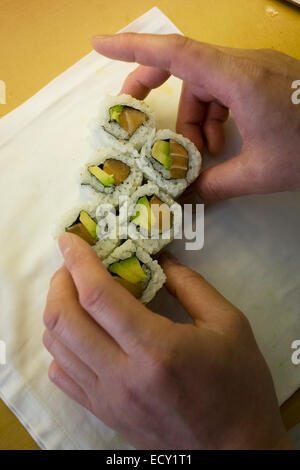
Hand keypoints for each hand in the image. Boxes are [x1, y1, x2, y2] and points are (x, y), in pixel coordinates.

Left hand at [43, 234, 290, 448]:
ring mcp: (108, 398)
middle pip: (64, 320)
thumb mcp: (228, 324)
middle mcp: (122, 375)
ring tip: (74, 291)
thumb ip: (191, 285)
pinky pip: (62, 375)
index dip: (78, 261)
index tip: (69, 239)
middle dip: (59, 282)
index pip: (98, 296)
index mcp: (157, 349)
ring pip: (56, 347)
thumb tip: (158, 257)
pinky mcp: (104, 413)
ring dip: (57, 310)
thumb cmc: (238, 384)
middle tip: (73, 264)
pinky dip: (60, 346)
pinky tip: (81, 333)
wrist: (234, 449)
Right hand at [92, 33, 299, 201]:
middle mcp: (245, 64)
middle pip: (187, 70)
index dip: (133, 48)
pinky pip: (227, 89)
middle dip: (162, 99)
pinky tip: (224, 144)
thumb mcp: (261, 172)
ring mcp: (258, 67)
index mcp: (239, 79)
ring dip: (196, 120)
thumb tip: (184, 202)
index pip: (176, 53)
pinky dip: (216, 116)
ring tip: (203, 155)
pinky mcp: (267, 77)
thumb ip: (217, 185)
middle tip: (143, 125)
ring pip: (207, 85)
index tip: (99, 46)